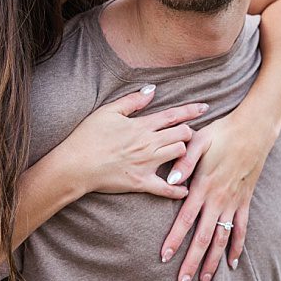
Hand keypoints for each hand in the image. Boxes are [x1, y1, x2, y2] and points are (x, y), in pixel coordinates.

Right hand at [65, 84, 208, 199]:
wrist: (76, 165)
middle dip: (190, 131)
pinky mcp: (141, 183)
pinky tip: (184, 188)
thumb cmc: (88, 136)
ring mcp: (147, 164)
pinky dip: (178, 189)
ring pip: (179, 155)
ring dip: (184, 152)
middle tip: (190, 132)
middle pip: (183, 134)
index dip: (191, 110)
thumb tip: (152, 90)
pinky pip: (166, 188)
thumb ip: (132, 101)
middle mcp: (149, 144)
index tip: (205, 108)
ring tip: (184, 152)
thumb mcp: (108, 111)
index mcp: (141, 126)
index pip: (173, 115)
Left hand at [159, 113, 277, 280]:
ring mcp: (233, 203)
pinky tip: (232, 263)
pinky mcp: (244, 201)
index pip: (185, 219)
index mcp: (203, 186)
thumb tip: (169, 182)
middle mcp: (218, 200)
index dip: (175, 239)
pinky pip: (241, 229)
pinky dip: (237, 247)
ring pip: (222, 239)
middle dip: (191, 262)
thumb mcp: (198, 141)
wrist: (253, 130)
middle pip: (203, 238)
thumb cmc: (220, 133)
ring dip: (213, 262)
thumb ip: (183, 161)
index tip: (164, 258)